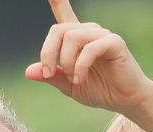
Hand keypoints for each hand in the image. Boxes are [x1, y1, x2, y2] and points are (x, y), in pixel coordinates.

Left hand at [25, 0, 152, 115]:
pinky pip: (89, 48)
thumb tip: (28, 71)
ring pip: (71, 37)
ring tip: (73, 80)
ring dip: (66, 62)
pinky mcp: (114, 42)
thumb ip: (51, 76)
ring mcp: (102, 35)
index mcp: (76, 39)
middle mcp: (88, 32)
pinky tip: (80, 79)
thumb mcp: (68, 85)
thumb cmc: (99, 90)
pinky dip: (80, 66)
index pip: (63, 13)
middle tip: (48, 74)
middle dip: (47, 53)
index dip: (56, 1)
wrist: (124, 100)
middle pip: (58, 30)